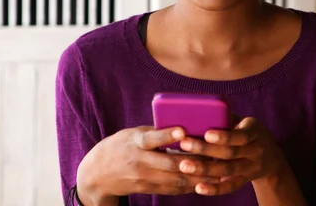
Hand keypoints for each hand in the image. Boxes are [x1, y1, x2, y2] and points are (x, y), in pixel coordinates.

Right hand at [76, 126, 219, 204]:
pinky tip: (205, 182)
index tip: (182, 130)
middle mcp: (139, 162)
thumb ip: (155, 132)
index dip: (167, 135)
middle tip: (216, 156)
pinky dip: (190, 186)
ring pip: (175, 179)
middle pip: (169, 163)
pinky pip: (172, 189)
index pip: (151, 139)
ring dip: (197, 176)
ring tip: (217, 171)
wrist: (97, 174)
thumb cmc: (120, 146)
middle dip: (194, 161)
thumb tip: (183, 125)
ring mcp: (144, 178)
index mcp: (135, 143)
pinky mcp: (148, 189)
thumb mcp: (133, 134)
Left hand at [176, 117, 286, 195]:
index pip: (240, 135)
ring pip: (228, 170)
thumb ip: (227, 118)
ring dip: (205, 169)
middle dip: (206, 149)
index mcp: (255, 131)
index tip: (206, 133)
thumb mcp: (244, 122)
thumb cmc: (248, 132)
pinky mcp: (245, 180)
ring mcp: (251, 167)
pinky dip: (215, 189)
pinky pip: (230, 186)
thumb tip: (200, 111)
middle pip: (230, 153)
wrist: (271, 157)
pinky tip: (199, 187)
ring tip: (184, 165)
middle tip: (184, 144)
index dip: (224, 136)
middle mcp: (255, 150)